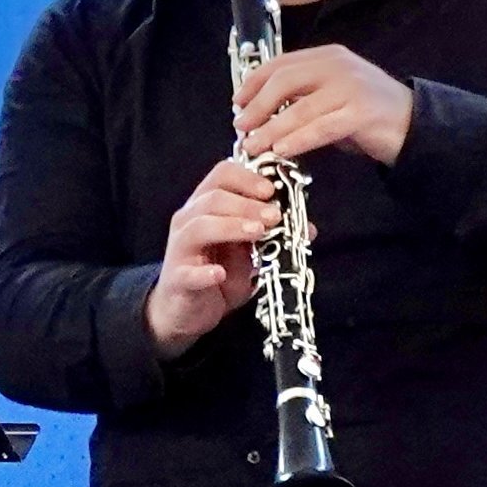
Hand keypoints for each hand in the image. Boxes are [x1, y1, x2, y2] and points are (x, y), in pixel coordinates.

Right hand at [145, 158, 283, 353]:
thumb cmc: (218, 273)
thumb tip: (308, 228)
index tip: (272, 190)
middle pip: (212, 198)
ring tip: (258, 232)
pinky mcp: (178, 280)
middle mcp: (189, 222)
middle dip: (247, 204)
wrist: (187, 311)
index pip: (221, 175)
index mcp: (206, 206)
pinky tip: (220, 274)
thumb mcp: (249, 252)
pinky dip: (204, 273)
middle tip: (275, 215)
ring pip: (199, 227)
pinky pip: (188, 273)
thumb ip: (271, 236)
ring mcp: (180, 250)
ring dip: (231, 226)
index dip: (247, 178)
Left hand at [231, 45, 414, 167]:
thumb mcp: (332, 95)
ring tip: (254, 145)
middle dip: (257, 105)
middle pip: (286, 80)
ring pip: (300, 108)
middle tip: (241, 126)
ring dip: (272, 129)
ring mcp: (351, 88)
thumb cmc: (366, 114)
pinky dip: (298, 140)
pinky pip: (321, 128)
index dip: (254, 82)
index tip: (237, 103)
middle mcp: (338, 67)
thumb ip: (303, 96)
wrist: (414, 124)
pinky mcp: (362, 114)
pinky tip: (282, 151)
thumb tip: (262, 111)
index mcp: (328, 57)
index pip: (282, 63)